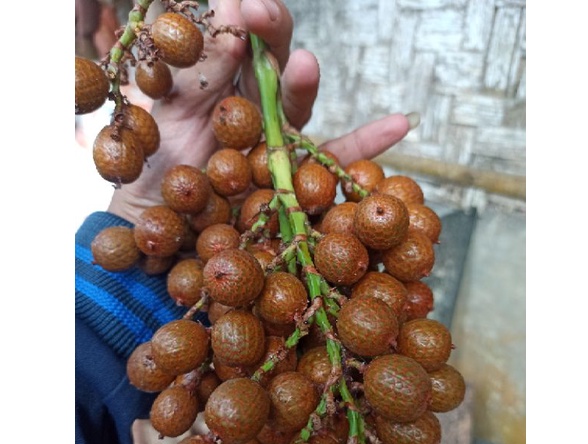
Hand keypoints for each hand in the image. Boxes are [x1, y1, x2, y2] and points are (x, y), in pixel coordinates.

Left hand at [108, 0, 415, 223]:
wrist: (156, 238)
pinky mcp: (293, 183)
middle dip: (270, 35)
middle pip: (271, 64)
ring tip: (305, 65)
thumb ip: (190, 69)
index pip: (234, 40)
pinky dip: (367, 146)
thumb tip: (224, 6)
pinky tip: (400, 123)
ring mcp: (273, 146)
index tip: (235, 3)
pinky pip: (331, 164)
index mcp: (212, 89)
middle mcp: (248, 111)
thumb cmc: (147, 177)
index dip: (239, 17)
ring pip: (297, 106)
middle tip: (260, 15)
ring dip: (304, 83)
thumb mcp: (158, 116)